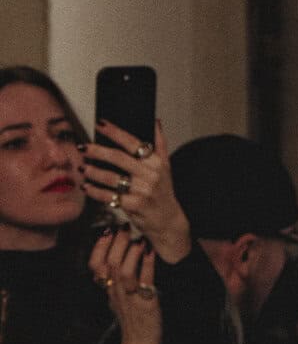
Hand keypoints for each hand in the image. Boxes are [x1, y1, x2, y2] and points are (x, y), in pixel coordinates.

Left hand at [80, 116, 191, 263]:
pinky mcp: (134, 206)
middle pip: (119, 158)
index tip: (100, 124)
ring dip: (94, 172)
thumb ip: (160, 144)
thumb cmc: (163, 193)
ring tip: (83, 168)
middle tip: (83, 147)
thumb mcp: (166, 167)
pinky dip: (95, 191)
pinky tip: (86, 186)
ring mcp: (142, 191)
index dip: (115, 132)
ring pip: (111, 178)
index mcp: (156, 162)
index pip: (133, 142)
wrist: (168, 221)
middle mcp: (151, 176)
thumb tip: (155, 121)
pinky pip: (109, 196)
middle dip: (98, 151)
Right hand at [90, 228, 162, 343]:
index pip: (95, 265)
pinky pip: (145, 281)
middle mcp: (115, 292)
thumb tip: (113, 260)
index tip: (106, 230)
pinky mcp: (146, 304)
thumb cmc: (131, 321)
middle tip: (125, 227)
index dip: (99, 247)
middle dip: (117, 243)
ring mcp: (130, 298)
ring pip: (123, 272)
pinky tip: (152, 253)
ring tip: (138, 238)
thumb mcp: (116, 300)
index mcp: (108, 290)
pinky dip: (148, 265)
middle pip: (110, 264)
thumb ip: (113, 282)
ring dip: (131, 253)